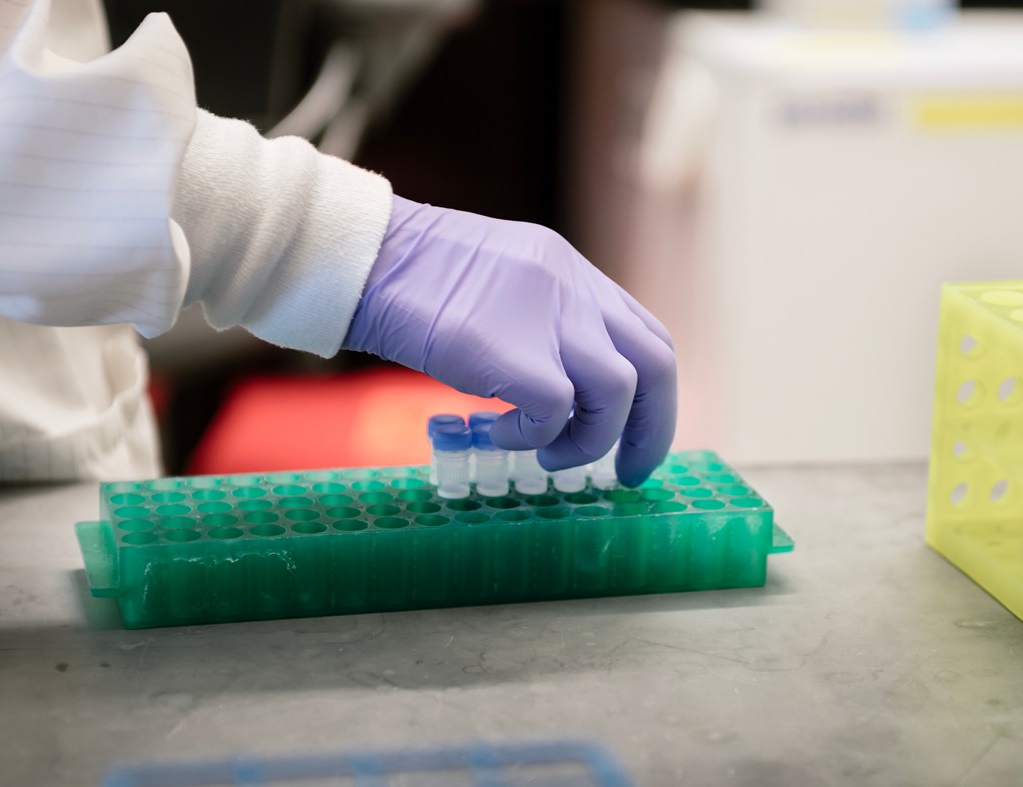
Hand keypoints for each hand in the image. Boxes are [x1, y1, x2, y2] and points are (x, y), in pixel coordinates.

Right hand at [346, 196, 676, 485]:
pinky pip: (557, 412)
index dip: (652, 393)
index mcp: (572, 274)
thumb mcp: (500, 283)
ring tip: (548, 455)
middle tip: (630, 472)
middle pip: (656, 364)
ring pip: (619, 391)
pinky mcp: (515, 352)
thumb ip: (539, 321)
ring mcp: (550, 317)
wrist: (366, 259)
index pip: (645, 336)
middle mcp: (574, 290)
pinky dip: (537, 436)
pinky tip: (500, 434)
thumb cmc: (412, 280)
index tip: (636, 433)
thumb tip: (557, 385)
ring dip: (590, 439)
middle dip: (654, 428)